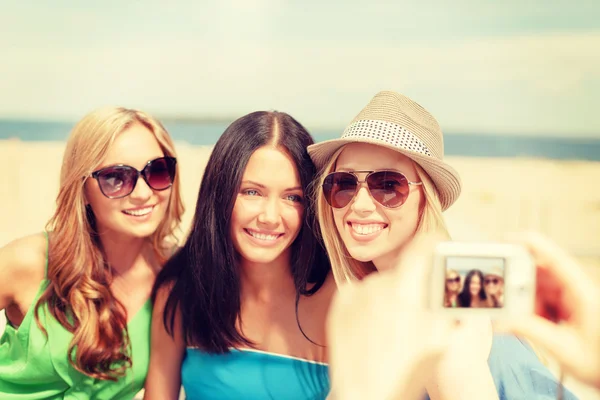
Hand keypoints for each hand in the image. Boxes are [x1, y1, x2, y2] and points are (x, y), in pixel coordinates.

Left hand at [327, 235, 473, 399]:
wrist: (364, 393)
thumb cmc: (405, 371)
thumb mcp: (440, 339)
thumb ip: (446, 304)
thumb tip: (452, 281)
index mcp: (406, 291)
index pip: (422, 247)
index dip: (434, 244)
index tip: (438, 245)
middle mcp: (378, 285)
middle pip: (403, 270)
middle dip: (413, 283)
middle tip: (417, 308)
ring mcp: (356, 292)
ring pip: (382, 283)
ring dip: (391, 294)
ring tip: (393, 325)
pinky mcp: (340, 302)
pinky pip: (361, 292)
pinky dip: (370, 302)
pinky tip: (374, 325)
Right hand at [499, 233, 599, 387]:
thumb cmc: (599, 361)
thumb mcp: (563, 348)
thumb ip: (530, 330)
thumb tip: (500, 321)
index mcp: (581, 291)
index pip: (553, 257)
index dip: (528, 243)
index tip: (504, 240)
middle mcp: (575, 289)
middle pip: (539, 272)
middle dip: (519, 284)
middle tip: (504, 296)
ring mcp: (569, 297)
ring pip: (536, 288)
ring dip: (525, 303)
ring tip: (527, 321)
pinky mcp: (564, 307)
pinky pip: (540, 300)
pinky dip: (531, 311)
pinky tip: (534, 326)